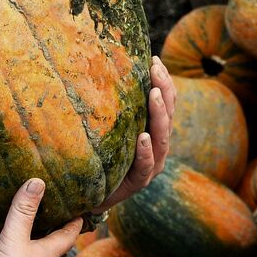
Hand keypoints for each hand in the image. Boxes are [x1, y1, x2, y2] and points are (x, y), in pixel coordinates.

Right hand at [0, 178, 82, 256]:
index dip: (75, 220)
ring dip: (9, 239)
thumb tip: (37, 181)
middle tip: (36, 207)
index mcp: (47, 253)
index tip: (82, 208)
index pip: (67, 233)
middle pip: (41, 241)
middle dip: (38, 225)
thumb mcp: (16, 239)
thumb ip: (23, 212)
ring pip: (15, 252)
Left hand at [92, 56, 177, 215]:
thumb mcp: (107, 129)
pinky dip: (145, 151)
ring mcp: (151, 166)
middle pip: (167, 115)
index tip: (155, 59)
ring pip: (161, 138)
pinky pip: (145, 166)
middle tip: (156, 69)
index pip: (165, 103)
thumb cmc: (99, 158)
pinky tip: (143, 137)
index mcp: (153, 131)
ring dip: (159, 115)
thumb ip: (111, 108)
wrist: (89, 196)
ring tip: (154, 95)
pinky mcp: (138, 182)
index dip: (164, 81)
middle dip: (164, 90)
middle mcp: (157, 147)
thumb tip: (97, 70)